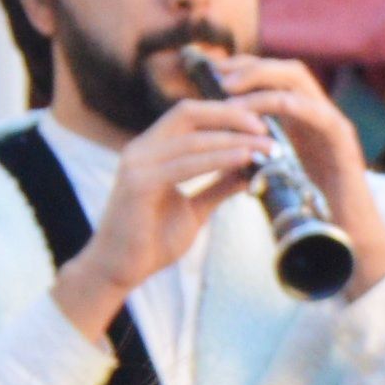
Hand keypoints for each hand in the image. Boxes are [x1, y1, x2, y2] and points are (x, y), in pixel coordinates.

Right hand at [54, 99, 284, 333]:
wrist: (117, 270)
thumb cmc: (151, 240)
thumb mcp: (194, 210)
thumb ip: (217, 187)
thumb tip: (249, 172)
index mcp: (152, 150)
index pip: (189, 116)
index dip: (224, 113)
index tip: (259, 125)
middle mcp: (141, 150)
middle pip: (189, 113)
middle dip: (231, 116)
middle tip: (267, 129)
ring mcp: (137, 164)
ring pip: (192, 139)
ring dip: (234, 140)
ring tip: (266, 147)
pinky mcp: (138, 184)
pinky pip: (184, 165)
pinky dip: (217, 159)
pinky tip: (243, 159)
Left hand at [194, 51, 384, 285]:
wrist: (346, 236)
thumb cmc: (308, 210)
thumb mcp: (275, 171)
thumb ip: (255, 150)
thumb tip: (218, 139)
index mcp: (304, 119)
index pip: (275, 77)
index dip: (244, 68)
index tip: (211, 72)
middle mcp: (320, 113)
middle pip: (286, 69)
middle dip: (250, 67)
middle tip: (217, 76)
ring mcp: (333, 122)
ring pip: (297, 81)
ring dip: (259, 81)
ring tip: (229, 92)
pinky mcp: (342, 139)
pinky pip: (312, 110)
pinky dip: (282, 105)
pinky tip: (257, 112)